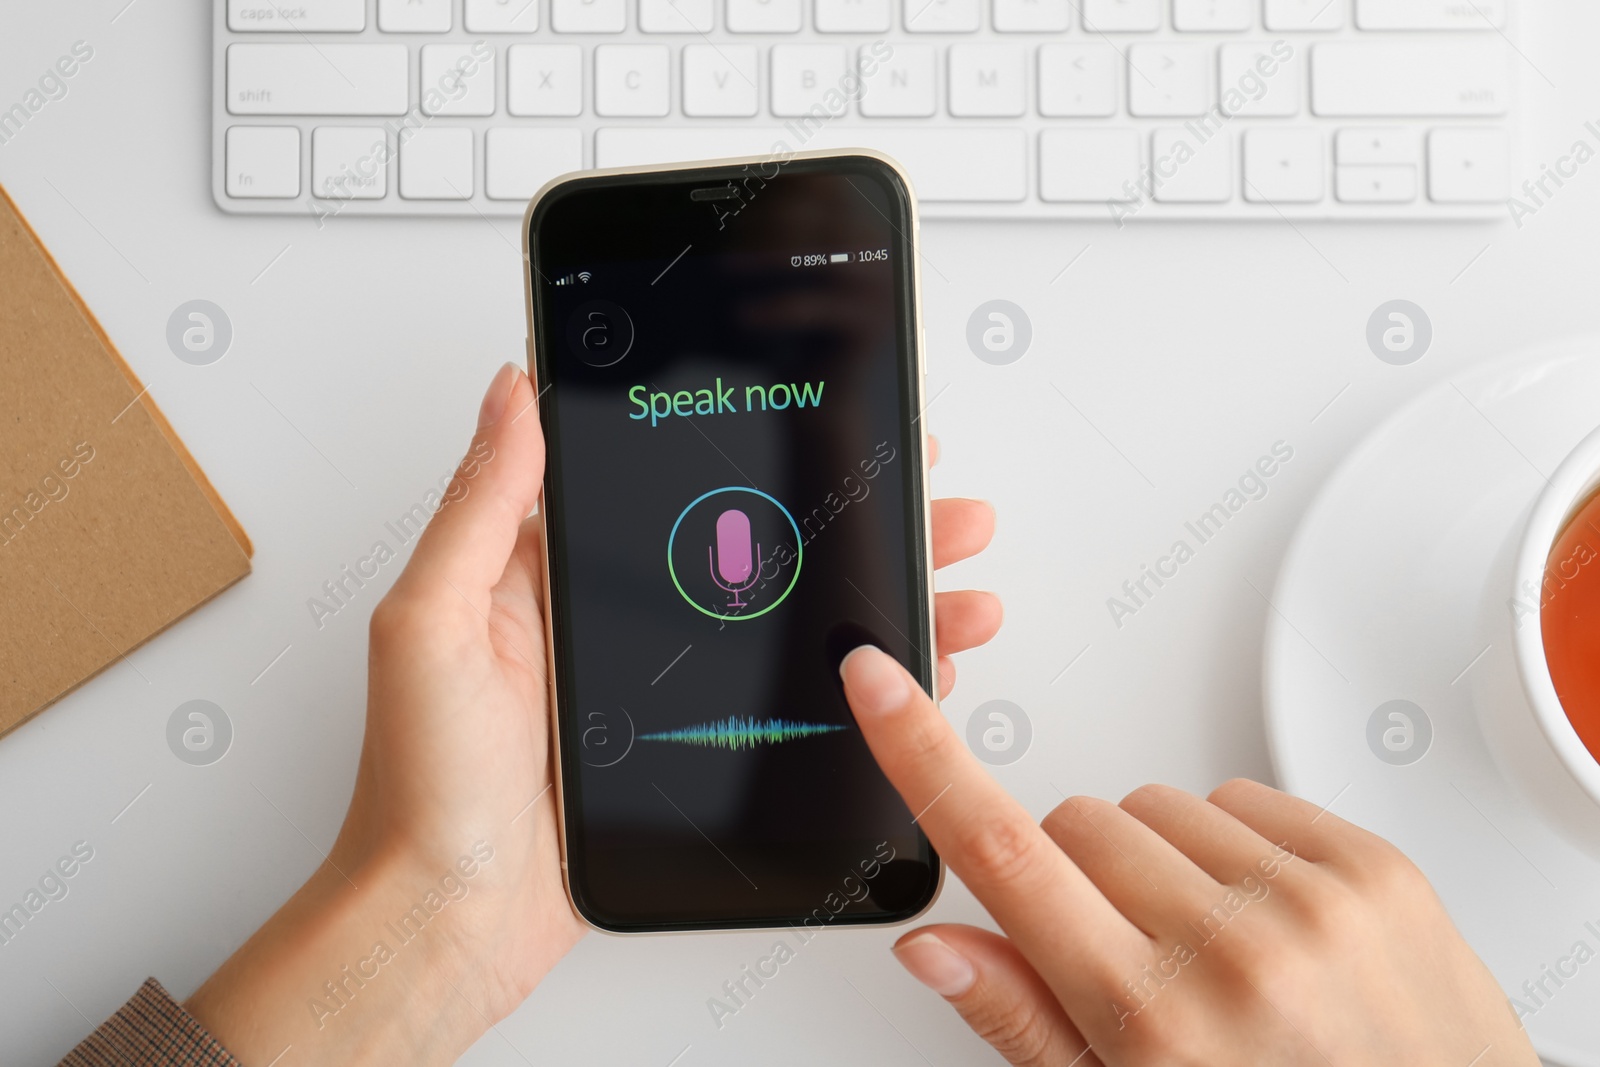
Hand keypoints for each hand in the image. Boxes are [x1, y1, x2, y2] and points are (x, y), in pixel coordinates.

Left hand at [185, 363, 1001, 1064]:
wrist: (449, 922)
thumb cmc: (425, 786)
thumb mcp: (435, 624)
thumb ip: (482, 507)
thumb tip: (515, 390)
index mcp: (559, 571)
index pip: (678, 477)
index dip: (766, 442)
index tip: (837, 419)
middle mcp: (621, 618)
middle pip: (761, 544)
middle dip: (857, 518)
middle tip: (934, 497)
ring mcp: (665, 686)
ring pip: (793, 618)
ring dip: (877, 595)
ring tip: (949, 578)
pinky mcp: (694, 750)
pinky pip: (791, 700)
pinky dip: (858, 683)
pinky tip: (908, 672)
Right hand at [839, 647, 1539, 1066]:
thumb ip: (1024, 1017)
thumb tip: (931, 944)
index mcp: (1152, 1018)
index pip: (1002, 855)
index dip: (921, 755)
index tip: (876, 684)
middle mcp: (1232, 946)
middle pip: (1074, 823)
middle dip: (1076, 879)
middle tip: (1127, 957)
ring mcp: (1310, 898)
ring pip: (1153, 804)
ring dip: (1158, 860)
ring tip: (1210, 947)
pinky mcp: (1371, 863)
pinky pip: (1241, 796)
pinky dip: (1233, 846)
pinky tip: (1262, 919)